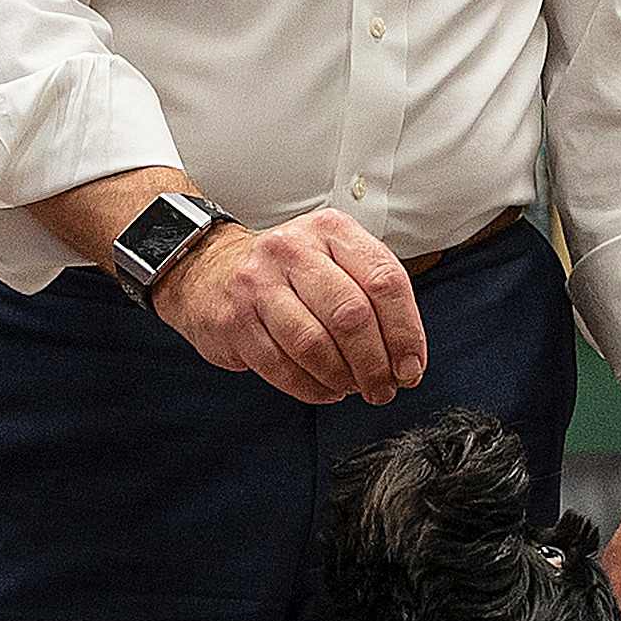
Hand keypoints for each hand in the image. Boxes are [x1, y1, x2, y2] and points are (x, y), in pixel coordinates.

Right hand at [158, 210, 428, 404]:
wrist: (210, 269)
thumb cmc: (288, 273)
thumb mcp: (334, 261)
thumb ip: (373, 298)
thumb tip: (406, 360)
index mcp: (331, 230)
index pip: (384, 281)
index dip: (405, 332)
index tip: (411, 366)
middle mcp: (293, 249)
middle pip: (351, 315)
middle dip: (375, 364)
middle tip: (383, 388)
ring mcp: (259, 283)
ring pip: (314, 344)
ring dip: (342, 378)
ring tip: (352, 388)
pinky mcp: (235, 319)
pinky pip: (281, 366)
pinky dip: (311, 388)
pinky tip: (325, 390)